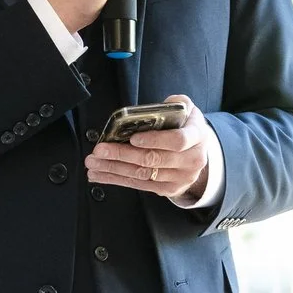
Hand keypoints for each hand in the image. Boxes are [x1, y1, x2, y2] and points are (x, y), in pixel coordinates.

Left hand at [87, 94, 210, 201]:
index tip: (133, 138)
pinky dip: (117, 180)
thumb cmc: (186, 126)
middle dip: (123, 155)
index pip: (177, 141)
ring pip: (143, 174)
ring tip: (94, 163)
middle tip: (100, 150)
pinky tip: (101, 174)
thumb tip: (153, 108)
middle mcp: (192, 160)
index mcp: (197, 136)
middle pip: (153, 159)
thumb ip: (174, 104)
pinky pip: (139, 185)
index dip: (154, 140)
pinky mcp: (168, 189)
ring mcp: (181, 178)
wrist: (198, 151)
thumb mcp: (186, 109)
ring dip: (114, 169)